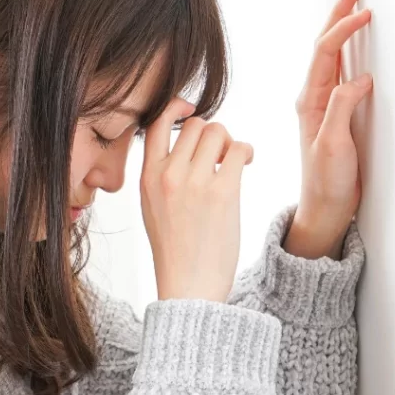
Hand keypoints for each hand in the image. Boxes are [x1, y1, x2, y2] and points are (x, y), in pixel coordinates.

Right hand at [140, 97, 254, 302]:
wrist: (189, 286)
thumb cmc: (175, 250)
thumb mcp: (152, 208)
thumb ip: (160, 175)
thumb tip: (184, 146)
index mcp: (147, 178)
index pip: (155, 124)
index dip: (176, 108)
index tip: (191, 110)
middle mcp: (167, 175)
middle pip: (195, 125)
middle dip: (212, 134)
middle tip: (220, 154)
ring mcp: (194, 182)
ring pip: (218, 131)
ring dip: (230, 142)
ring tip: (234, 162)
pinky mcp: (223, 192)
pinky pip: (239, 149)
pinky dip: (247, 151)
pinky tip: (247, 164)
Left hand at [288, 0, 373, 258]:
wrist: (324, 208)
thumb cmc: (327, 181)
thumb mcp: (333, 145)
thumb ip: (342, 109)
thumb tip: (360, 78)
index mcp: (310, 100)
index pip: (325, 53)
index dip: (343, 29)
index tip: (364, 12)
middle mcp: (314, 98)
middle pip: (324, 47)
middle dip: (338, 16)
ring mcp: (324, 105)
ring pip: (333, 58)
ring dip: (342, 30)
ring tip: (354, 6)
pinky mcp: (335, 115)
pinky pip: (341, 74)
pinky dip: (350, 53)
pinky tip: (357, 46)